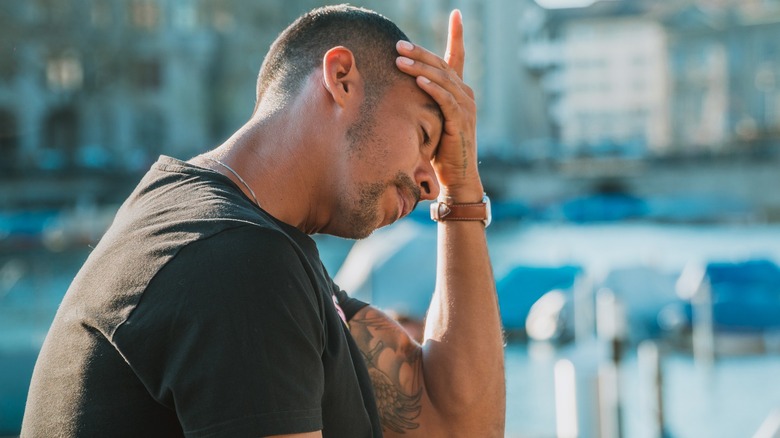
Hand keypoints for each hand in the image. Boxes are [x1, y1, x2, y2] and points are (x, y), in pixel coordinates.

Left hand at [395, 10, 483, 201]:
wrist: (457, 177)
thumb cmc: (440, 151)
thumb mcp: (431, 120)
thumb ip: (423, 102)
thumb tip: (399, 88)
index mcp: (460, 91)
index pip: (458, 57)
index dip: (457, 34)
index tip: (456, 13)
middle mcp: (465, 95)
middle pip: (441, 65)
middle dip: (419, 52)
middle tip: (397, 44)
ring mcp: (465, 107)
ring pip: (442, 79)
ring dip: (419, 67)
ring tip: (399, 60)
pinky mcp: (460, 121)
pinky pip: (445, 99)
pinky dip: (432, 88)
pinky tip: (417, 80)